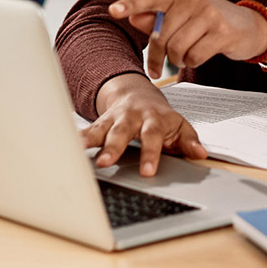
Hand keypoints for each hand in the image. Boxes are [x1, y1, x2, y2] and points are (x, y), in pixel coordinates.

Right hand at [85, 73, 206, 176]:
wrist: (138, 95)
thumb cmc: (160, 117)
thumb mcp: (178, 126)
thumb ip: (188, 141)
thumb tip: (201, 154)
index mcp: (154, 119)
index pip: (153, 136)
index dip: (151, 154)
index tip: (147, 172)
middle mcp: (133, 117)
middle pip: (123, 131)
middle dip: (114, 147)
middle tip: (106, 163)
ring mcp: (114, 119)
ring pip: (102, 129)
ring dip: (90, 141)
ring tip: (78, 152)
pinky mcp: (99, 123)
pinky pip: (86, 130)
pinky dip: (76, 138)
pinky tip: (65, 147)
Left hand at [109, 0, 266, 79]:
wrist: (249, 26)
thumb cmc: (209, 20)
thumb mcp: (182, 14)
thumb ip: (156, 16)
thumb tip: (133, 17)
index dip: (131, 4)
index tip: (113, 11)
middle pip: (161, 34)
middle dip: (157, 56)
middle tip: (157, 68)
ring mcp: (210, 13)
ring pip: (177, 48)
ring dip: (177, 60)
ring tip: (183, 57)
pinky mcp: (223, 31)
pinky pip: (194, 56)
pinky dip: (192, 62)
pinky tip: (199, 55)